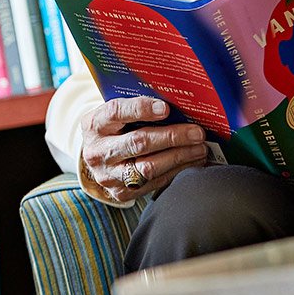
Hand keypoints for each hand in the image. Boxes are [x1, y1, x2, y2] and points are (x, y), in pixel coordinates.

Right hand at [80, 96, 210, 203]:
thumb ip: (137, 108)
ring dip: (179, 156)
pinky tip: (191, 161)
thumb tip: (176, 102)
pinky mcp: (121, 192)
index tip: (166, 108)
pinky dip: (177, 171)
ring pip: (149, 167)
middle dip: (172, 137)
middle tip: (197, 132)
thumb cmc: (114, 130)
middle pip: (138, 143)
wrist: (98, 159)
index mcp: (94, 124)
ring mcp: (108, 175)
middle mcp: (97, 151)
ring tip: (200, 148)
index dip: (141, 109)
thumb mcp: (116, 115)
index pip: (116, 112)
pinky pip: (154, 183)